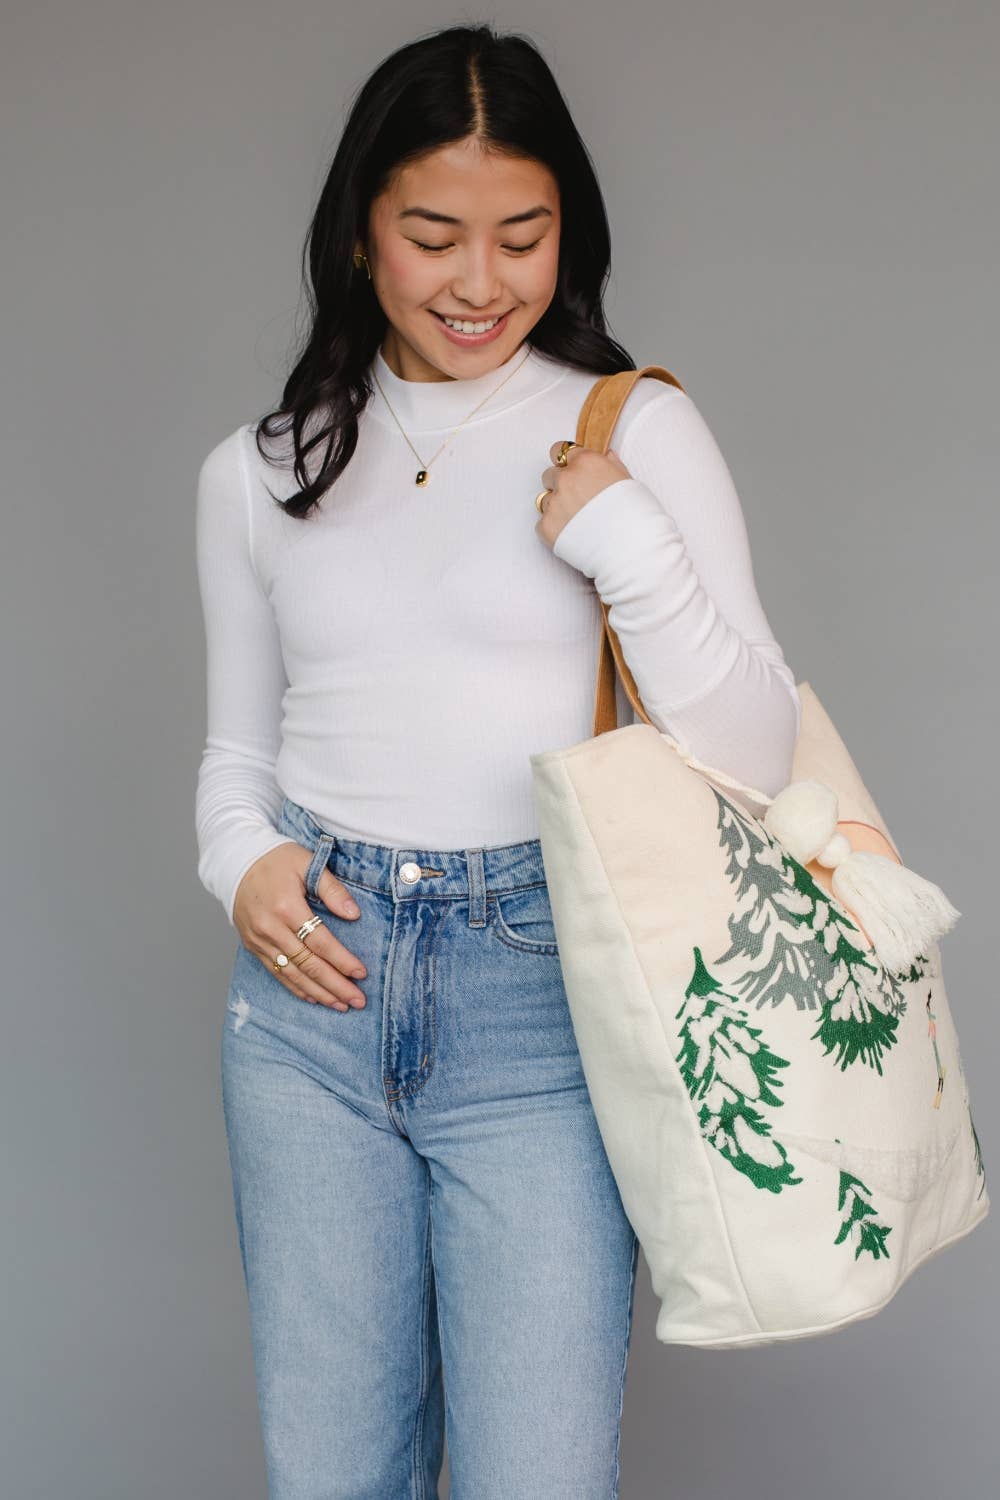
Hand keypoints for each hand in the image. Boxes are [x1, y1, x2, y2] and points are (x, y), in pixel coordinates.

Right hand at [232, 843, 368, 1012]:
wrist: (236, 860)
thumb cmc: (276, 859)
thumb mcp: (307, 863)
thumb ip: (332, 889)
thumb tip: (354, 914)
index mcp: (286, 907)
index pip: (320, 942)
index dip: (342, 960)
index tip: (361, 974)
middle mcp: (270, 928)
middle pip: (307, 964)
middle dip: (335, 985)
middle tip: (357, 1000)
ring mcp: (259, 940)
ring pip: (292, 974)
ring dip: (318, 992)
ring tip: (341, 1005)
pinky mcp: (252, 946)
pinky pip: (276, 973)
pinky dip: (296, 988)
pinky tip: (314, 997)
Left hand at [534, 441, 631, 549]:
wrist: (629, 549)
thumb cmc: (636, 516)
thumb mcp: (629, 481)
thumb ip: (611, 466)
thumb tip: (606, 457)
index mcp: (586, 462)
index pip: (559, 450)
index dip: (565, 462)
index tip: (570, 471)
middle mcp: (566, 479)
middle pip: (549, 475)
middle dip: (560, 485)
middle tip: (577, 501)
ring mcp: (554, 503)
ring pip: (545, 500)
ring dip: (557, 508)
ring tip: (578, 522)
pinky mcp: (546, 527)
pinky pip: (543, 524)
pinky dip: (554, 529)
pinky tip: (573, 535)